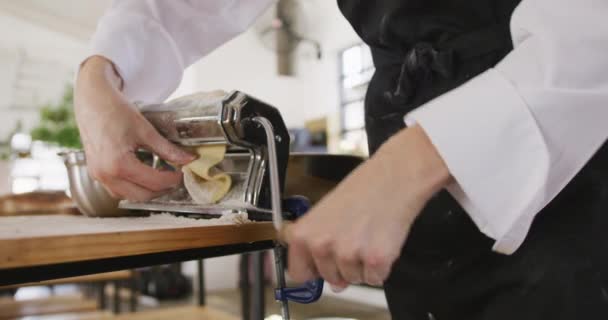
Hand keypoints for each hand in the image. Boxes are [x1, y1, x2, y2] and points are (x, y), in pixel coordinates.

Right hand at [74, 56, 194, 200]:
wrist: (92, 100)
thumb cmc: (115, 111)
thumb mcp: (145, 130)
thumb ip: (167, 149)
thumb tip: (188, 159)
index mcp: (118, 164)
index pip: (154, 183)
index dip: (172, 180)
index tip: (182, 174)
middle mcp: (105, 174)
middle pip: (142, 195)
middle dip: (162, 189)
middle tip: (175, 177)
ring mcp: (97, 175)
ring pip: (129, 196)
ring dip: (147, 191)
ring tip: (161, 176)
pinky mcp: (95, 172)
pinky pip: (117, 189)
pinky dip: (133, 187)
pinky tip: (144, 175)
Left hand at [284, 125, 451, 288]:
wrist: (393, 177)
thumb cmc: (361, 190)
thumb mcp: (325, 214)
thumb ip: (321, 248)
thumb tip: (334, 284)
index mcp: (303, 234)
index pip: (299, 274)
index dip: (313, 270)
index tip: (321, 264)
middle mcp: (321, 246)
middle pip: (329, 279)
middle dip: (342, 266)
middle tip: (354, 237)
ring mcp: (348, 254)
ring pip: (353, 280)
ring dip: (363, 266)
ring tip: (368, 236)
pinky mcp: (375, 260)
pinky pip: (375, 279)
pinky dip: (381, 267)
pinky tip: (381, 242)